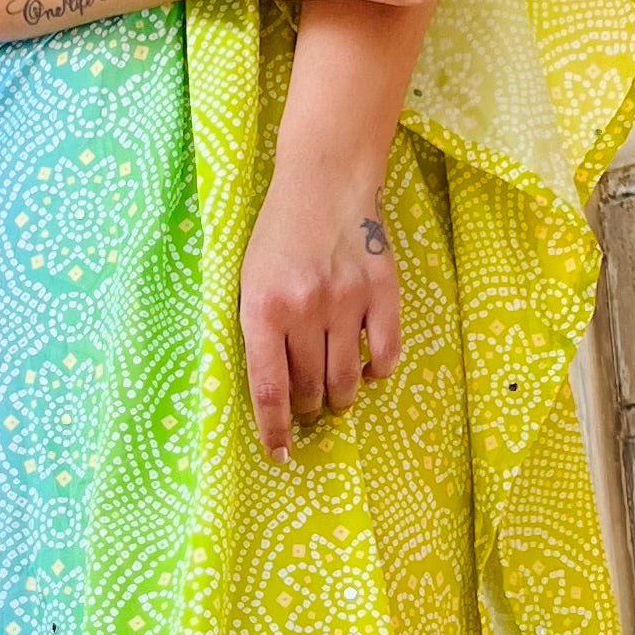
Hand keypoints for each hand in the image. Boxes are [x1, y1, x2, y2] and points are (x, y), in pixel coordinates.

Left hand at [240, 163, 402, 456]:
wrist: (325, 180)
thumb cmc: (278, 234)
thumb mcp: (248, 280)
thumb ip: (259, 332)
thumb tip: (275, 392)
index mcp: (262, 309)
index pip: (269, 390)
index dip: (273, 430)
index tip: (278, 454)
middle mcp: (305, 310)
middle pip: (309, 389)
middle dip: (307, 410)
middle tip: (307, 409)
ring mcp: (347, 302)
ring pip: (346, 380)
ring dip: (339, 398)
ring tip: (334, 395)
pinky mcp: (383, 293)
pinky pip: (385, 355)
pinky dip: (376, 372)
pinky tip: (365, 369)